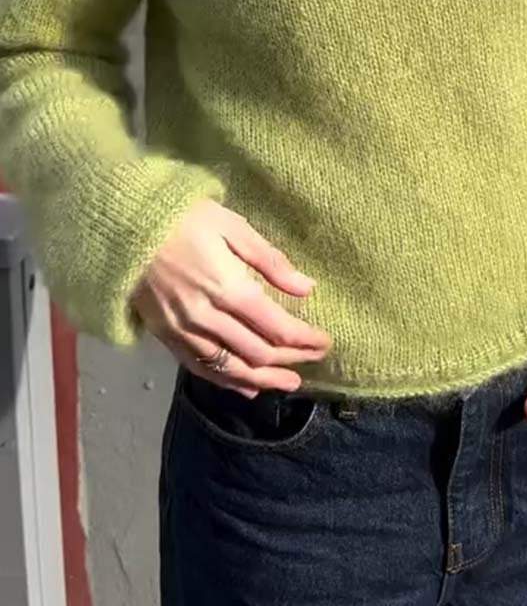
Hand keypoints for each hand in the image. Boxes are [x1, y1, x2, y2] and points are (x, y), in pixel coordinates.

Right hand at [130, 199, 332, 397]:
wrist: (123, 228)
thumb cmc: (182, 219)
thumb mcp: (231, 226)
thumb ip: (269, 261)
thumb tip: (306, 288)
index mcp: (228, 288)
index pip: (277, 328)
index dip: (305, 340)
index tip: (324, 342)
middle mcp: (207, 318)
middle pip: (258, 352)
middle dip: (290, 360)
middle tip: (312, 361)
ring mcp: (184, 331)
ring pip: (231, 368)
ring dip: (263, 380)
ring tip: (288, 386)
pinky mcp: (166, 337)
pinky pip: (201, 368)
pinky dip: (227, 381)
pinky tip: (245, 387)